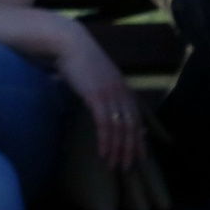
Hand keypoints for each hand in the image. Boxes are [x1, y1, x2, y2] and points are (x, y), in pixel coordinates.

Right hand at [48, 22, 145, 168]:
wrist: (69, 43)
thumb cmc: (79, 59)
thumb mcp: (98, 77)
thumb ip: (106, 91)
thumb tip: (106, 107)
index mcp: (123, 88)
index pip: (137, 119)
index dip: (140, 138)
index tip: (140, 155)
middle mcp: (121, 93)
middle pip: (132, 127)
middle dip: (131, 149)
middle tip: (128, 167)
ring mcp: (110, 95)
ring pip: (120, 129)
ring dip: (118, 150)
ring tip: (115, 165)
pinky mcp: (96, 97)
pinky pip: (105, 125)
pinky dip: (106, 141)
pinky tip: (103, 153)